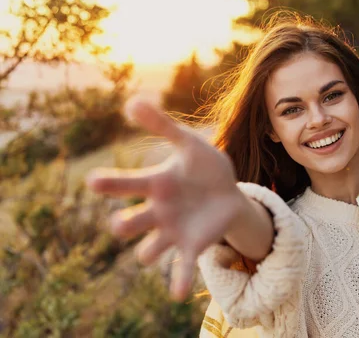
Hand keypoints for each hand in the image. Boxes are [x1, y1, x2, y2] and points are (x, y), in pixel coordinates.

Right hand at [86, 98, 243, 300]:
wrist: (228, 191)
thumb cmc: (204, 166)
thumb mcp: (189, 143)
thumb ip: (164, 125)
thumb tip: (131, 102)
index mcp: (155, 184)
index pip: (126, 184)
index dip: (110, 184)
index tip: (93, 182)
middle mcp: (156, 212)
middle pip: (131, 222)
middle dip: (125, 224)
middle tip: (122, 223)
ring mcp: (172, 232)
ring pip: (150, 250)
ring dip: (149, 252)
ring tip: (151, 252)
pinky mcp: (192, 247)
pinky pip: (181, 268)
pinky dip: (178, 281)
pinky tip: (178, 294)